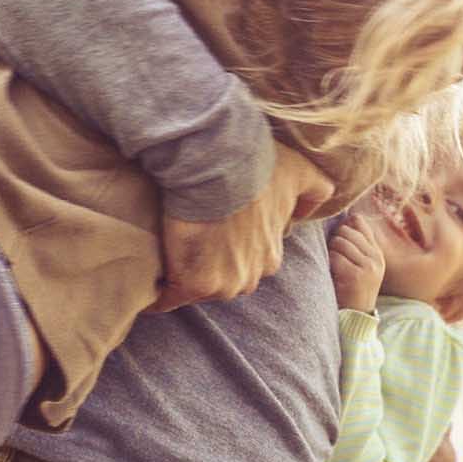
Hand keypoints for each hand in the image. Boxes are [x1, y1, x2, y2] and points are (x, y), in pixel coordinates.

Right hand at [156, 154, 331, 311]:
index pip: (245, 264)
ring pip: (197, 288)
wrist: (218, 163)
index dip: (227, 250)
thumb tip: (309, 212)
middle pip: (222, 280)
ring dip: (182, 275)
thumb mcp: (300, 174)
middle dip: (207, 266)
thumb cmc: (257, 165)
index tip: (212, 233)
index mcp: (270, 257)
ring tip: (164, 255)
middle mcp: (251, 276)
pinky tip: (148, 282)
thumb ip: (314, 192)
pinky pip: (167, 299)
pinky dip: (157, 294)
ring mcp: (222, 284)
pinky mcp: (192, 284)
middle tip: (188, 240)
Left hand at [327, 211, 388, 311]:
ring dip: (330, 253)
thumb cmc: (352, 289)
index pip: (359, 223)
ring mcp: (368, 266)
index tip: (336, 238)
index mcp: (377, 252)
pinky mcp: (356, 276)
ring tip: (334, 267)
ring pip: (339, 242)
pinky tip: (333, 275)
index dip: (343, 226)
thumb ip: (357, 244)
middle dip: (334, 240)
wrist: (357, 317)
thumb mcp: (361, 265)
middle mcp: (376, 257)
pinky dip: (329, 264)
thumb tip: (347, 217)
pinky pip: (335, 257)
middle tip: (333, 256)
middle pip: (346, 231)